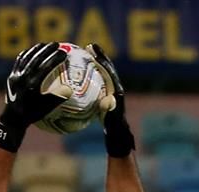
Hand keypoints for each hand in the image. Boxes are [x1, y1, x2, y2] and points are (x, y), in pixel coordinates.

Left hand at [0, 43, 68, 151]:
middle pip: (36, 59)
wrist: (13, 118)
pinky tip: (32, 50)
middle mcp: (23, 78)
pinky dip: (26, 54)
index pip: (45, 67)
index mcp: (32, 85)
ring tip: (45, 44)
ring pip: (26, 57)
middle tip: (57, 44)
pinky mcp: (12, 75)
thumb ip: (57, 98)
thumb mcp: (46, 108)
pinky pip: (19, 61)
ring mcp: (16, 75)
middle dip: (47, 49)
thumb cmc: (32, 114)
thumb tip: (70, 89)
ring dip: (36, 49)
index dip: (55, 59)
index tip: (64, 53)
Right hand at [88, 43, 134, 157]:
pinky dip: (91, 76)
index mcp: (117, 93)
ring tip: (85, 54)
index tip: (92, 50)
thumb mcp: (112, 121)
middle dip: (100, 57)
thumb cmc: (115, 131)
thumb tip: (108, 99)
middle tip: (89, 46)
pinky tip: (79, 73)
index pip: (109, 72)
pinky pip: (98, 83)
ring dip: (96, 64)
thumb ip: (111, 111)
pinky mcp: (107, 97)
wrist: (119, 138)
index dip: (102, 60)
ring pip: (103, 75)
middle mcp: (116, 91)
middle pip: (108, 69)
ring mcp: (111, 93)